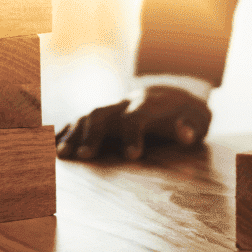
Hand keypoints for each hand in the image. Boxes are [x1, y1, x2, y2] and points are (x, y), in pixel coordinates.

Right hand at [57, 85, 212, 160]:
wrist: (173, 94)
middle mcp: (125, 103)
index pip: (136, 116)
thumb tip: (185, 133)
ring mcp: (112, 108)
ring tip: (63, 155)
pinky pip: (80, 120)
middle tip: (85, 156)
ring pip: (87, 115)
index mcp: (149, 104)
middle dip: (92, 133)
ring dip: (73, 134)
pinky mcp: (104, 115)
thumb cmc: (187, 114)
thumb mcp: (199, 119)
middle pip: (102, 113)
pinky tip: (53, 145)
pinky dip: (66, 131)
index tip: (131, 157)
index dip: (133, 135)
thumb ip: (193, 126)